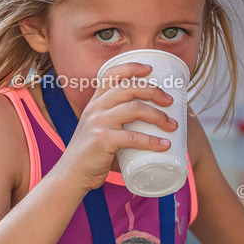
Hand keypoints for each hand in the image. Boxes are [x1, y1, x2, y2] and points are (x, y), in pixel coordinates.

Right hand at [56, 62, 178, 192]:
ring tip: (172, 126)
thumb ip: (115, 121)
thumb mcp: (97, 128)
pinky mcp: (103, 140)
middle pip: (129, 88)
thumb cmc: (90, 154)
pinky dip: (152, 141)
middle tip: (170, 101)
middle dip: (154, 91)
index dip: (131, 68)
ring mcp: (98, 122)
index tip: (150, 69)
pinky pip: (133, 137)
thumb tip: (148, 121)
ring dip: (158, 116)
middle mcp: (95, 108)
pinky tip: (164, 145)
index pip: (111, 75)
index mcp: (95, 102)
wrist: (71, 175)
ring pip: (135, 108)